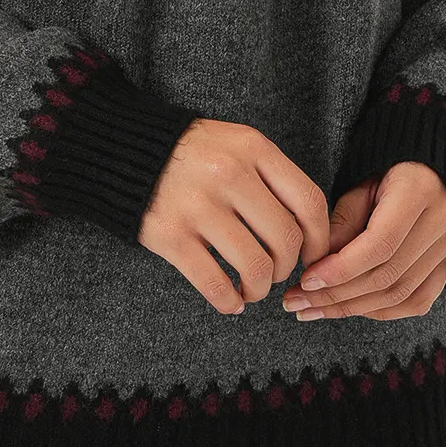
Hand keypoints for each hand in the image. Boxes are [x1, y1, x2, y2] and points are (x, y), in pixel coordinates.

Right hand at [139, 119, 333, 315]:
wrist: (125, 150)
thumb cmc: (192, 152)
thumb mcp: (236, 143)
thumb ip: (270, 175)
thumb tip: (308, 230)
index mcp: (252, 148)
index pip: (308, 201)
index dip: (320, 239)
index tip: (314, 256)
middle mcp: (229, 174)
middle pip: (285, 239)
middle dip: (287, 267)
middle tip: (276, 272)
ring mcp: (198, 206)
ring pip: (255, 267)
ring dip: (260, 289)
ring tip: (252, 289)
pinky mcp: (171, 236)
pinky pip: (215, 284)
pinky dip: (229, 302)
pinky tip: (231, 302)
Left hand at [281, 162, 445, 319]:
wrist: (428, 164)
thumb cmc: (386, 168)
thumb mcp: (359, 182)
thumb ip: (341, 222)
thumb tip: (316, 267)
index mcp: (419, 190)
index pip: (380, 244)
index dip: (341, 269)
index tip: (307, 281)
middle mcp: (442, 222)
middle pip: (388, 275)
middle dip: (337, 295)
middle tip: (297, 302)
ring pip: (400, 294)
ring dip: (352, 308)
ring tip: (313, 310)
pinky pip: (417, 301)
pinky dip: (381, 311)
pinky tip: (350, 309)